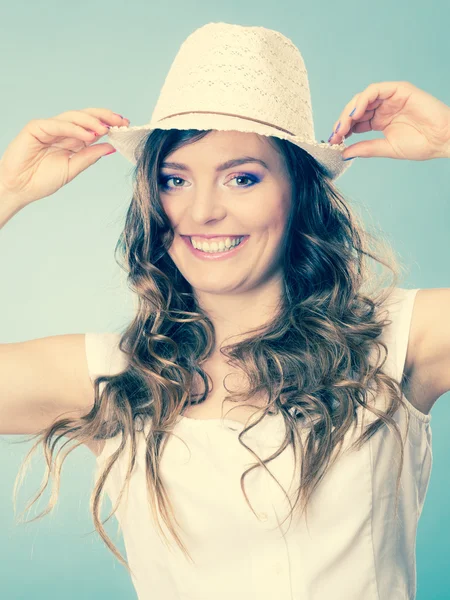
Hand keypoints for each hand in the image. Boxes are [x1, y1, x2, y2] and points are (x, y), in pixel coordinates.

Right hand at [0, 109, 128, 206]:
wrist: (20, 188)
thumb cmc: (42, 180)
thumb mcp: (73, 168)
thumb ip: (90, 156)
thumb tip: (111, 147)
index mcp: (72, 140)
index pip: (92, 126)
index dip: (108, 123)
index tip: (125, 125)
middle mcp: (62, 131)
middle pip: (85, 117)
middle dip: (104, 116)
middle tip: (120, 121)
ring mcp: (49, 127)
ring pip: (74, 117)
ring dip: (91, 121)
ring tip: (106, 129)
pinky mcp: (36, 127)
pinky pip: (58, 124)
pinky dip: (74, 128)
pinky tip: (88, 135)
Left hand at [328, 81, 449, 160]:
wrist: (443, 140)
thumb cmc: (421, 145)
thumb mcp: (387, 148)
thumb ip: (366, 148)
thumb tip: (343, 153)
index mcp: (379, 121)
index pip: (355, 122)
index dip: (343, 130)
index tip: (333, 142)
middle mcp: (383, 108)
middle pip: (355, 109)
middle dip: (343, 122)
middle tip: (335, 135)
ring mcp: (391, 98)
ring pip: (362, 98)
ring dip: (350, 111)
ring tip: (343, 126)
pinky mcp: (399, 90)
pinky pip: (376, 90)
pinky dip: (363, 99)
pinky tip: (356, 113)